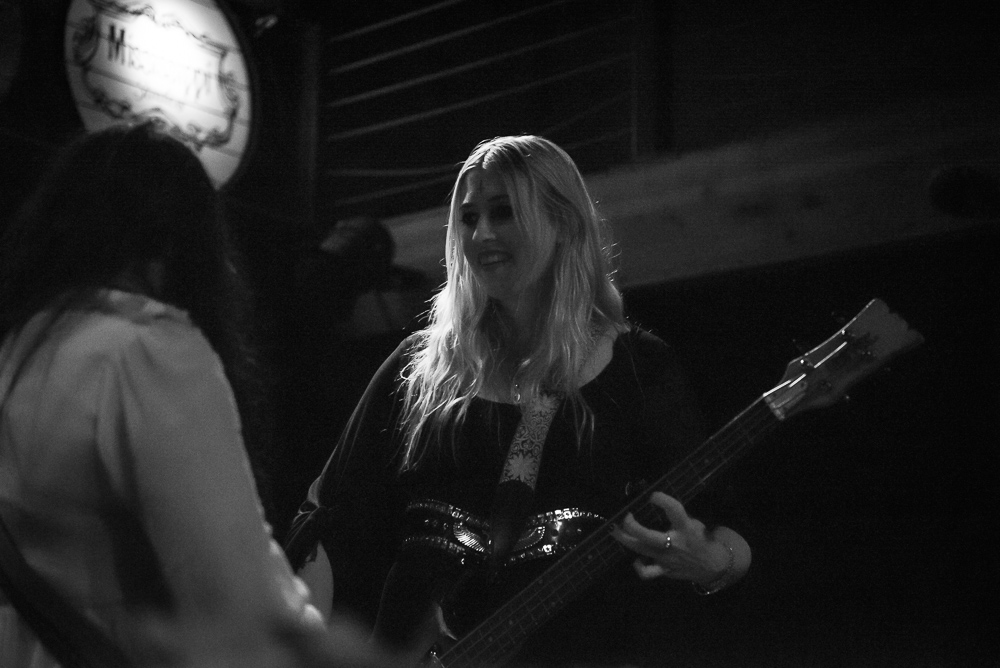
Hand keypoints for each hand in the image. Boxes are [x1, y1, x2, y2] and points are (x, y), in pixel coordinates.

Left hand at [612, 492, 733, 584]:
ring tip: (615, 530)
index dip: (662, 500)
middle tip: (626, 516)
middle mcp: (674, 543)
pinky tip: (637, 559)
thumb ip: (677, 517)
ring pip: (641, 550)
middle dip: (631, 526)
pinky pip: (647, 572)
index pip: (674, 510)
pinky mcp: (664, 570)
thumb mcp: (694, 523)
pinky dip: (639, 566)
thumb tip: (657, 505)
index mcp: (685, 528)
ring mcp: (667, 559)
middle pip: (647, 536)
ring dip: (625, 539)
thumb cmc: (701, 539)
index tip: (652, 496)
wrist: (712, 565)